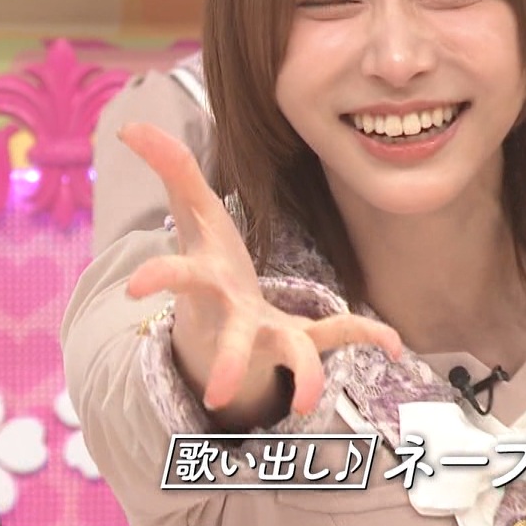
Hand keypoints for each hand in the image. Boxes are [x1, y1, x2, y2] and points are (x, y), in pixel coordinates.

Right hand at [117, 123, 401, 422]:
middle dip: (228, 364)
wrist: (218, 326)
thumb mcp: (192, 211)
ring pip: (291, 355)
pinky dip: (370, 335)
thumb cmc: (207, 260)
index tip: (137, 287)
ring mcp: (271, 334)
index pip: (178, 277)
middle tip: (218, 394)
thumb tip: (129, 124)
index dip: (157, 277)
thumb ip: (170, 166)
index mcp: (206, 281)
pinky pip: (339, 336)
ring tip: (307, 400)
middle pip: (233, 342)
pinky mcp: (301, 339)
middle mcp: (236, 317)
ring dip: (302, 374)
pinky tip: (396, 343)